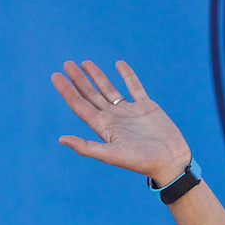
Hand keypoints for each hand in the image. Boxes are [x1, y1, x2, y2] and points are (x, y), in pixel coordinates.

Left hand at [50, 60, 190, 183]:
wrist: (170, 161)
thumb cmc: (141, 162)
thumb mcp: (110, 155)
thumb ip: (86, 146)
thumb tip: (60, 139)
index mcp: (103, 127)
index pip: (80, 105)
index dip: (67, 91)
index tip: (55, 76)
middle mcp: (113, 118)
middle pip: (91, 95)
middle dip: (78, 80)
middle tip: (66, 64)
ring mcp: (129, 111)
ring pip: (109, 89)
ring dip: (96, 76)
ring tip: (84, 63)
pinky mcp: (146, 106)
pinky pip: (134, 86)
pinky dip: (127, 75)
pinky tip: (118, 64)